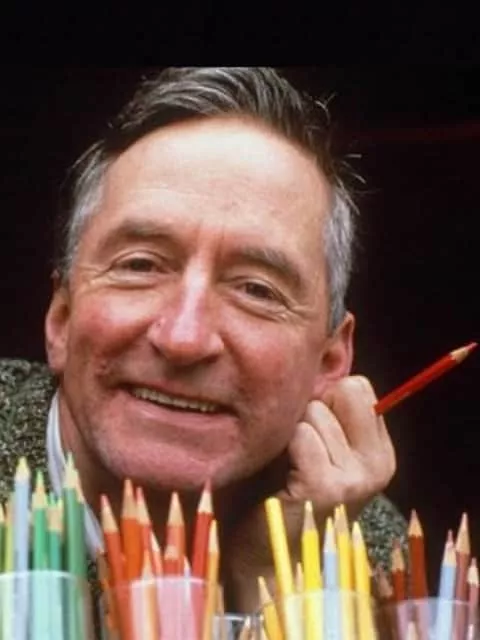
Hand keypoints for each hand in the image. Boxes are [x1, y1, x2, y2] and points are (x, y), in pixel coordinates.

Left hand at [222, 375, 395, 610]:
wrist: (263, 554)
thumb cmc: (279, 491)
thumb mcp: (313, 445)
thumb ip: (324, 409)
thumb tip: (321, 354)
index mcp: (378, 451)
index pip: (358, 385)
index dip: (324, 397)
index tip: (308, 430)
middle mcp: (378, 464)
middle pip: (343, 389)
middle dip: (310, 410)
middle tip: (295, 450)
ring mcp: (358, 478)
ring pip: (315, 411)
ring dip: (289, 432)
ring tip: (284, 466)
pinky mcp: (330, 488)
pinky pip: (301, 435)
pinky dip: (283, 449)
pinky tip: (281, 478)